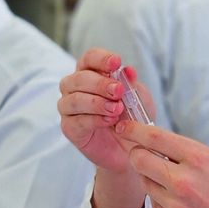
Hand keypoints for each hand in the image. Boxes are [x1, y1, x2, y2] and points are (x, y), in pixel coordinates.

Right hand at [58, 48, 154, 175]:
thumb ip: (132, 85)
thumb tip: (128, 71)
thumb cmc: (132, 119)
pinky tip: (110, 121)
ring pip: (74, 99)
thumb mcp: (139, 99)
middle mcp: (75, 88)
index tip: (116, 63)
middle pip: (79, 78)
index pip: (89, 58)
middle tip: (118, 91)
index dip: (101, 58)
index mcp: (91, 74)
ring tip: (116, 109)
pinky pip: (77, 121)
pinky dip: (95, 119)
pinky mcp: (70, 128)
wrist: (131, 149)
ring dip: (96, 102)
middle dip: (100, 83)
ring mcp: (69, 109)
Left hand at [121, 121, 208, 207]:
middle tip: (143, 156)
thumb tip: (166, 150)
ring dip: (154, 181)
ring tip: (179, 188)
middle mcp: (183, 181)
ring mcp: (176, 206)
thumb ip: (193, 158)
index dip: (134, 130)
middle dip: (138, 155)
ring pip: (146, 185)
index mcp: (200, 159)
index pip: (154, 137)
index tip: (125, 127)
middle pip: (139, 159)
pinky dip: (165, 204)